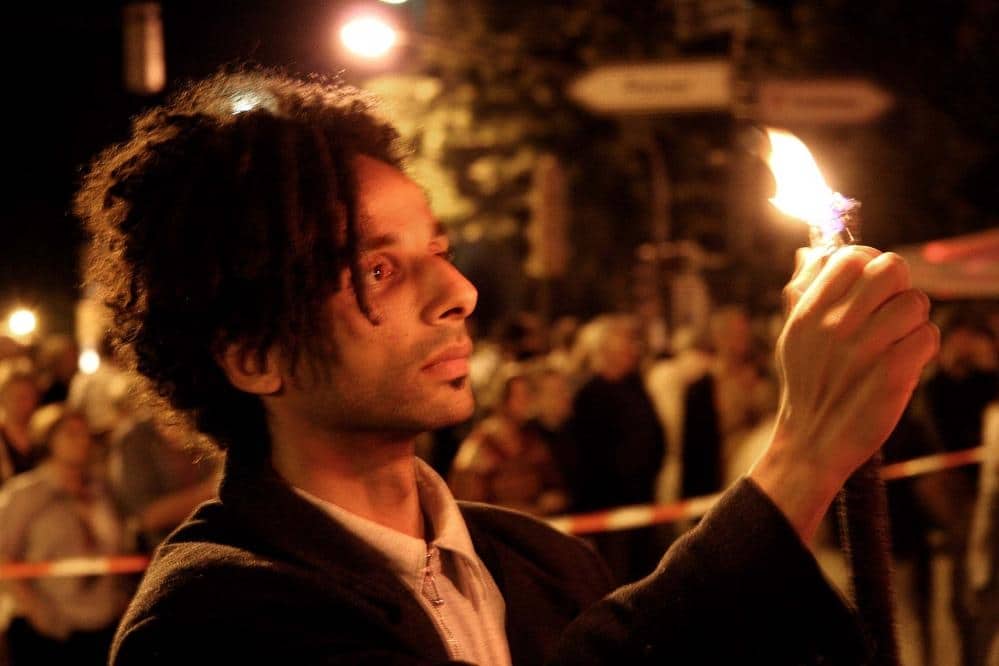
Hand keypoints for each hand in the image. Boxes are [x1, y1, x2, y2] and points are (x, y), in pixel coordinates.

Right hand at [749, 246, 938, 541]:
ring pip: (915, 303)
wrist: (811, 443)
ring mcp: (864, 350)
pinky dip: (923, 349)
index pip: (851, 257)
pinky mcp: (893, 374)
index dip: (868, 264)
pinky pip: (928, 336)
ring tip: (895, 341)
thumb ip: (801, 291)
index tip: (869, 286)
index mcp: (809, 312)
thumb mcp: (791, 336)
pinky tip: (905, 362)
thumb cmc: (804, 385)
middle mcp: (834, 326)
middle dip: (898, 287)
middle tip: (889, 310)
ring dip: (913, 321)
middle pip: (892, 268)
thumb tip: (809, 252)